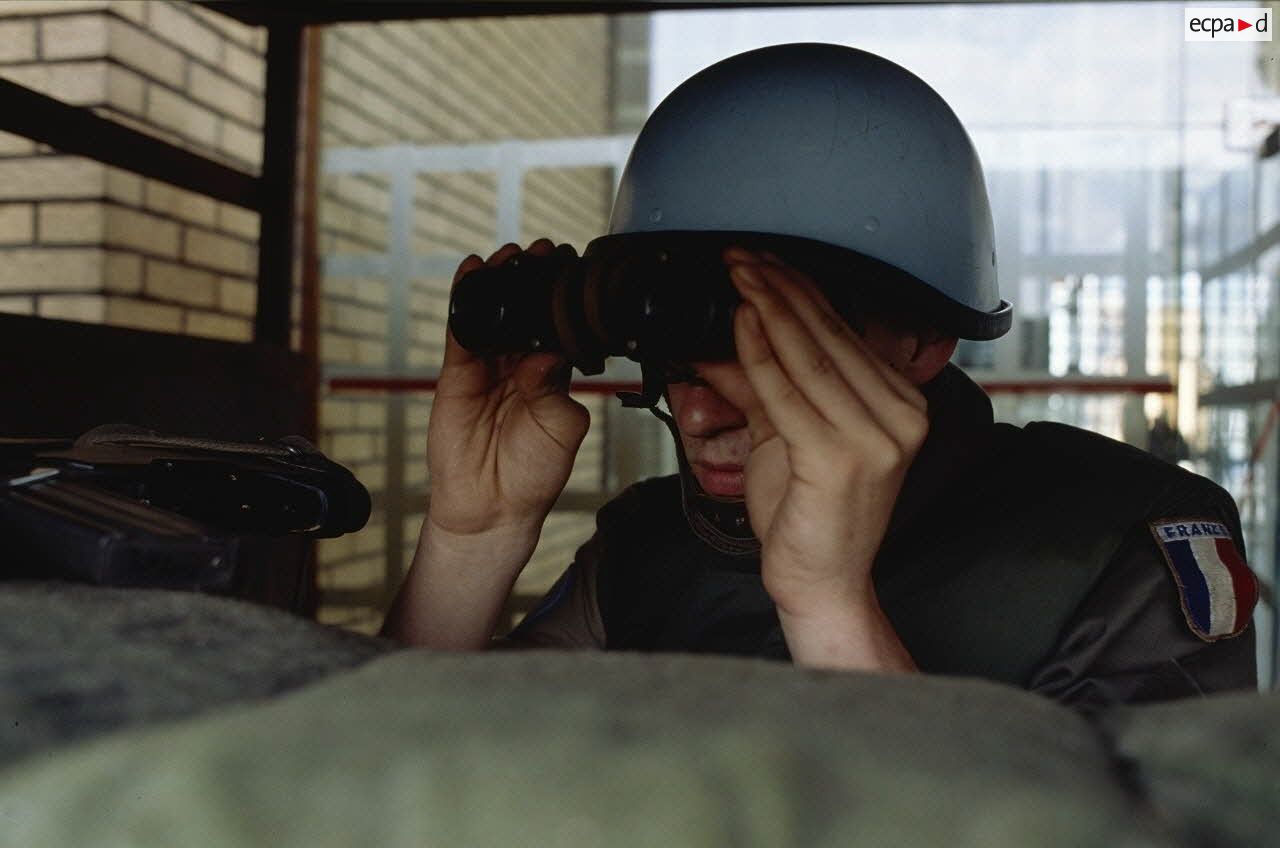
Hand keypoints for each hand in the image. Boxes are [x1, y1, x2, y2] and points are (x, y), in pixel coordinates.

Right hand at [425, 239, 590, 539]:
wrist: (491, 507)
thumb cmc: (533, 474)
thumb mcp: (559, 430)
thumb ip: (554, 391)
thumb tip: (545, 355)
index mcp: (554, 376)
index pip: (560, 327)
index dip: (563, 300)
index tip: (571, 271)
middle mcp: (522, 365)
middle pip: (526, 313)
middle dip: (532, 281)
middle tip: (541, 252)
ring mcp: (489, 367)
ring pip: (494, 316)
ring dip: (499, 283)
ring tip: (508, 255)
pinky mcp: (458, 373)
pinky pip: (461, 332)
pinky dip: (465, 302)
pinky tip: (470, 273)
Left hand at [702, 247, 927, 668]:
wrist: (822, 584)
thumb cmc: (810, 516)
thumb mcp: (785, 436)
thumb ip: (764, 386)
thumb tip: (725, 340)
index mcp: (899, 405)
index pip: (846, 334)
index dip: (801, 291)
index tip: (764, 260)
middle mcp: (900, 417)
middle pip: (829, 338)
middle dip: (780, 289)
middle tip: (741, 254)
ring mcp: (876, 438)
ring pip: (810, 358)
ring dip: (768, 310)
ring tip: (737, 274)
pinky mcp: (841, 458)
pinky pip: (789, 394)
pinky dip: (760, 356)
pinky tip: (740, 324)